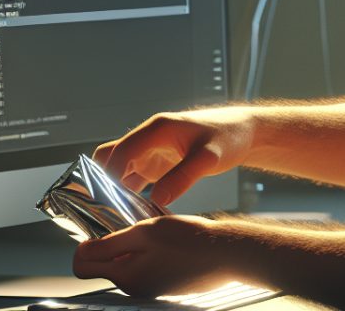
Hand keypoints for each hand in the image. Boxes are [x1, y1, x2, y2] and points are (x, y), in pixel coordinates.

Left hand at [73, 215, 234, 298]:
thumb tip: (82, 251)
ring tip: (156, 231)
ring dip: (134, 246)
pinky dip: (150, 252)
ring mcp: (150, 288)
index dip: (85, 245)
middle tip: (131, 225)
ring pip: (127, 264)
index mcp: (125, 276)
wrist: (226, 254)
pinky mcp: (165, 285)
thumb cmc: (189, 240)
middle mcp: (134, 288)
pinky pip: (146, 267)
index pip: (82, 267)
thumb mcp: (145, 231)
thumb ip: (110, 244)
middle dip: (112, 245)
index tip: (99, 230)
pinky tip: (169, 241)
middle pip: (105, 265)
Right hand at [94, 108, 254, 205]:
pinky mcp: (158, 164)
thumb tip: (157, 198)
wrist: (243, 133)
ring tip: (114, 215)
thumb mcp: (208, 158)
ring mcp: (151, 152)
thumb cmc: (229, 136)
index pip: (121, 151)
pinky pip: (135, 179)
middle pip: (111, 157)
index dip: (107, 175)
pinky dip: (129, 193)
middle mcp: (149, 139)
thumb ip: (183, 177)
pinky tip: (132, 212)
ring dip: (114, 189)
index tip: (102, 199)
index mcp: (156, 129)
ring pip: (120, 170)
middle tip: (102, 208)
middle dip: (101, 181)